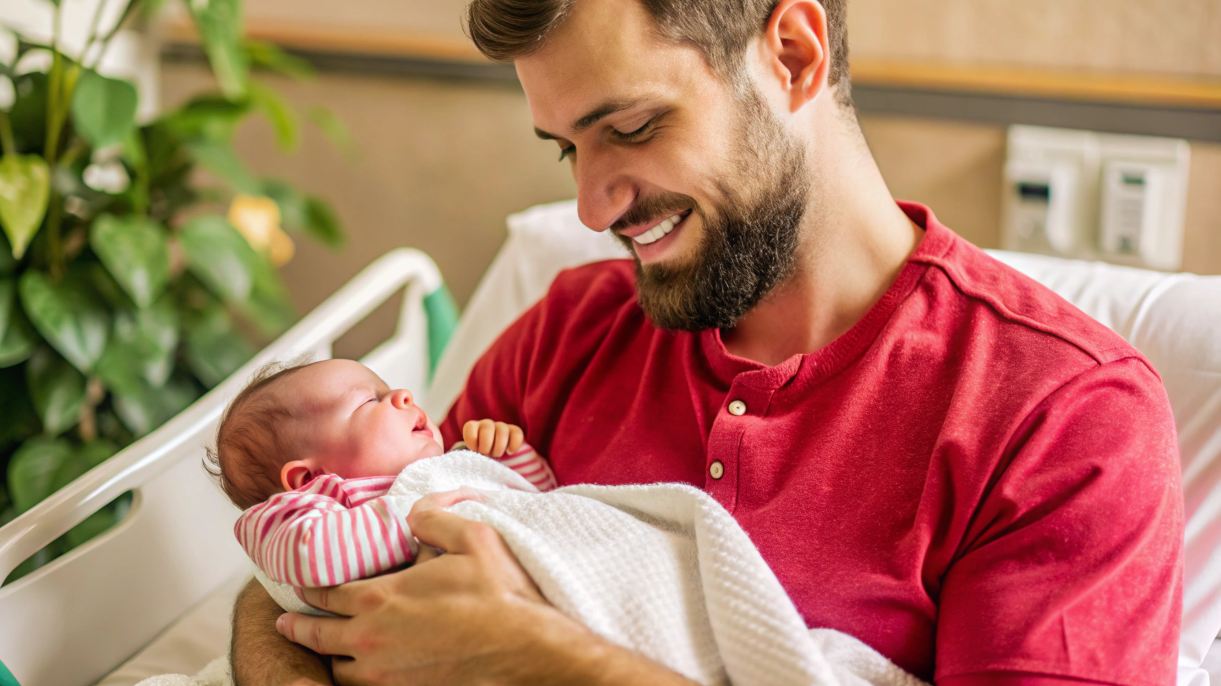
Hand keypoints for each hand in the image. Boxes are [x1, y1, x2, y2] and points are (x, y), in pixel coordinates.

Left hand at [275, 491, 566, 684]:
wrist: (525, 649)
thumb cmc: (500, 594)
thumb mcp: (471, 538)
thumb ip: (433, 518)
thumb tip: (413, 514)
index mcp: (381, 598)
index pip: (328, 593)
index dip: (310, 588)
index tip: (301, 586)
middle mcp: (372, 639)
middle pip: (318, 635)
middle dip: (300, 626)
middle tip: (287, 623)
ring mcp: (386, 674)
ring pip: (337, 670)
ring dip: (329, 657)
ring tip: (326, 649)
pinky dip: (354, 680)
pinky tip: (360, 671)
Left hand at [462, 419, 523, 457]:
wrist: (492, 458)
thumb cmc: (479, 457)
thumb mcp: (470, 455)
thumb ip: (469, 454)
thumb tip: (470, 461)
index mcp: (473, 427)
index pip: (470, 427)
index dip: (472, 442)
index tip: (475, 450)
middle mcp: (486, 424)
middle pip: (487, 428)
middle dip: (486, 446)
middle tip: (486, 454)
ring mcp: (500, 426)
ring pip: (502, 430)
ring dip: (499, 446)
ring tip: (496, 455)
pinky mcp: (514, 431)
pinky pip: (517, 433)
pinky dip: (513, 444)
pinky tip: (509, 452)